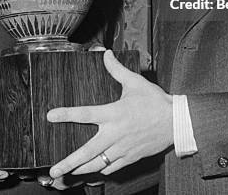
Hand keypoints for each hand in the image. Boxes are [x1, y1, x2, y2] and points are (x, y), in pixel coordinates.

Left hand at [47, 50, 172, 178]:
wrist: (175, 121)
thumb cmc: (155, 101)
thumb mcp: (135, 82)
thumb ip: (117, 69)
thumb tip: (106, 54)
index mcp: (114, 113)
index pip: (85, 113)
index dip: (66, 114)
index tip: (51, 116)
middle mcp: (115, 134)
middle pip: (87, 152)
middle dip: (68, 162)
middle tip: (53, 170)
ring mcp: (122, 148)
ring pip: (97, 164)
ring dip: (80, 170)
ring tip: (68, 174)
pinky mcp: (130, 157)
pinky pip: (111, 167)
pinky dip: (100, 170)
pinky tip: (94, 170)